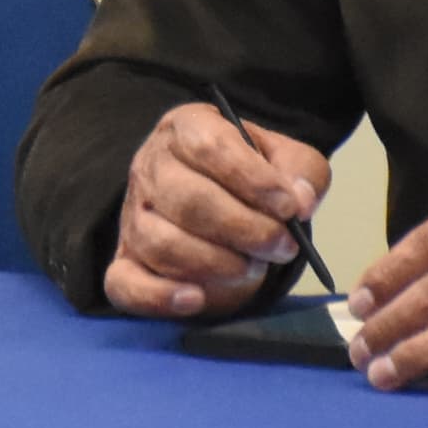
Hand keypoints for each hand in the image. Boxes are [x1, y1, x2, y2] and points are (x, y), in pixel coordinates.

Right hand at [106, 100, 334, 319]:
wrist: (221, 203)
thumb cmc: (250, 180)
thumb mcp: (285, 160)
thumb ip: (301, 172)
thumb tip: (299, 201)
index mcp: (187, 129)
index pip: (209, 147)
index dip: (251, 179)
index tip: (289, 207)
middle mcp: (151, 167)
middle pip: (186, 199)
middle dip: (242, 229)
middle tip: (282, 246)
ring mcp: (134, 215)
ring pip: (160, 243)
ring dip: (215, 263)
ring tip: (252, 267)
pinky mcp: (126, 260)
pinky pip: (126, 283)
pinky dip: (159, 296)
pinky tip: (195, 298)